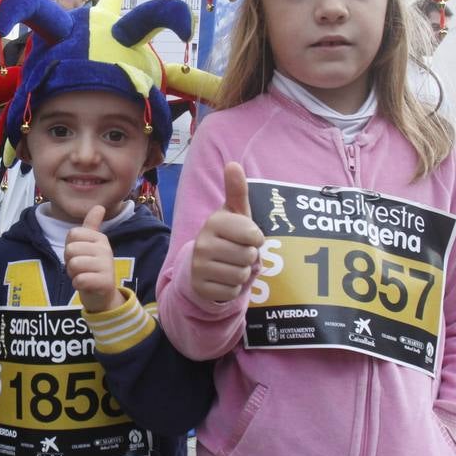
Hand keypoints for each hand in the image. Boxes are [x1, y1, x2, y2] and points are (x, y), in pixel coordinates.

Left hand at [65, 205, 116, 312]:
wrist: (102, 296)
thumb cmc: (91, 268)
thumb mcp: (90, 245)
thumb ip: (91, 225)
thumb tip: (99, 206)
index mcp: (100, 238)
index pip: (72, 234)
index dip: (69, 247)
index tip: (80, 255)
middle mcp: (105, 249)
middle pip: (70, 249)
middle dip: (70, 262)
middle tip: (81, 268)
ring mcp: (107, 265)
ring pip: (74, 264)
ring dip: (73, 274)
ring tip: (84, 276)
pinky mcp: (106, 282)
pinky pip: (79, 280)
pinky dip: (78, 285)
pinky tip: (86, 285)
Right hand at [190, 162, 263, 302]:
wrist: (202, 265)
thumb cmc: (228, 236)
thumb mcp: (234, 213)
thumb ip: (237, 190)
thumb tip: (233, 164)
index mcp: (214, 222)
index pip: (253, 235)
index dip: (256, 239)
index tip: (247, 237)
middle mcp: (202, 243)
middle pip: (249, 257)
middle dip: (249, 258)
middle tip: (238, 253)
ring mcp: (199, 266)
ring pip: (241, 276)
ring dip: (243, 273)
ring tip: (231, 265)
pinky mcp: (201, 287)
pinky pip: (232, 292)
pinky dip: (233, 288)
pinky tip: (223, 279)